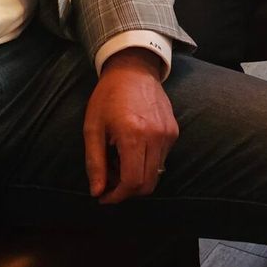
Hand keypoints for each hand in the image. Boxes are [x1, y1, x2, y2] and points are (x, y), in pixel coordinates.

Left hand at [84, 47, 178, 203]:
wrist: (134, 69)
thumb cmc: (108, 97)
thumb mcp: (92, 128)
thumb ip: (95, 163)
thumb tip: (98, 192)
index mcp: (133, 135)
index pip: (132, 182)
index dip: (117, 196)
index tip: (104, 196)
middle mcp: (156, 136)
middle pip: (148, 184)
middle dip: (127, 191)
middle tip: (110, 181)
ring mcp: (168, 134)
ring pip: (156, 173)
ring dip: (137, 177)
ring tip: (119, 161)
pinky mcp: (174, 131)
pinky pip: (162, 159)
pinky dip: (146, 163)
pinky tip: (132, 150)